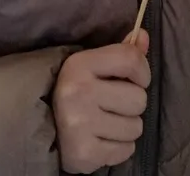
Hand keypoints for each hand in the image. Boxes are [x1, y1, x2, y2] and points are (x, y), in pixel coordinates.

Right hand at [53, 30, 150, 173]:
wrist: (46, 128)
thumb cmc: (78, 91)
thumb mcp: (94, 65)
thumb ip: (121, 52)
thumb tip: (143, 35)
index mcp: (80, 64)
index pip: (130, 59)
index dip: (142, 70)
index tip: (136, 79)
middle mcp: (79, 92)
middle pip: (139, 98)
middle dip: (132, 103)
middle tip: (115, 104)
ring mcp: (80, 124)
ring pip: (136, 127)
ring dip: (127, 127)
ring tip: (108, 122)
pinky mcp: (85, 153)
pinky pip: (127, 150)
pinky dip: (120, 147)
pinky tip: (103, 138)